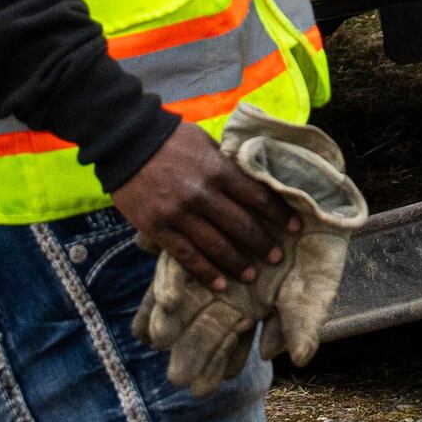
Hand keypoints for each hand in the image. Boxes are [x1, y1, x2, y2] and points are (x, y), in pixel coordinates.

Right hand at [110, 126, 296, 287]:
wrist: (126, 141)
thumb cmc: (170, 137)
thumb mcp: (205, 142)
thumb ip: (226, 165)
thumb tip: (250, 182)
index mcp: (218, 170)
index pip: (258, 198)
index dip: (279, 215)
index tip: (294, 228)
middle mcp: (203, 195)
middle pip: (241, 226)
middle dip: (263, 244)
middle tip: (277, 258)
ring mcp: (180, 214)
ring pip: (216, 247)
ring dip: (238, 264)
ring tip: (252, 276)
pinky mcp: (159, 228)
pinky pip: (187, 257)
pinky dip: (206, 273)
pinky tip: (220, 284)